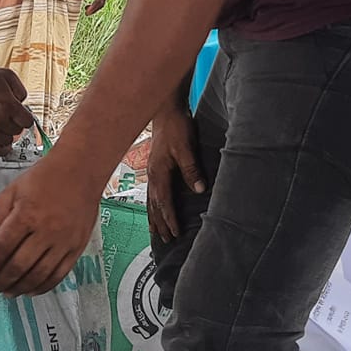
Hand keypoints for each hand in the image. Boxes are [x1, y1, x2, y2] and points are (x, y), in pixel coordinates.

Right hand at [0, 65, 32, 155]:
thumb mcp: (8, 76)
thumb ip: (21, 90)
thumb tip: (23, 104)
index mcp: (9, 105)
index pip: (28, 122)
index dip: (26, 117)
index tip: (22, 114)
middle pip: (18, 131)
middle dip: (16, 123)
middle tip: (9, 116)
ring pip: (8, 141)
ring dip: (8, 134)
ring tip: (3, 125)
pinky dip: (2, 149)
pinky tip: (4, 144)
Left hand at [0, 151, 103, 296]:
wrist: (81, 170)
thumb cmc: (42, 179)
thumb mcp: (11, 194)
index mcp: (26, 215)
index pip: (1, 248)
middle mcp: (46, 231)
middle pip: (18, 266)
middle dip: (0, 281)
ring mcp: (64, 241)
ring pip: (38, 275)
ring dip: (20, 288)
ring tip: (7, 293)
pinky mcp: (77, 248)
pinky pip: (59, 275)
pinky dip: (43, 287)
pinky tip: (30, 290)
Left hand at [76, 0, 112, 15]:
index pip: (99, 1)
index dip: (93, 8)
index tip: (87, 12)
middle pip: (102, 3)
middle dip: (94, 9)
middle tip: (86, 13)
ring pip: (102, 1)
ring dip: (95, 6)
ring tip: (87, 9)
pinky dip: (97, 2)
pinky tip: (91, 3)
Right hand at [146, 104, 204, 245]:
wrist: (166, 110)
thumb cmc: (176, 126)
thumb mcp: (186, 147)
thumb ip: (192, 169)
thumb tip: (199, 189)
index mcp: (159, 173)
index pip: (164, 202)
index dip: (170, 218)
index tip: (175, 232)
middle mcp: (153, 175)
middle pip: (155, 205)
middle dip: (161, 223)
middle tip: (167, 240)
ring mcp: (152, 172)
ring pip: (151, 201)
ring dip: (155, 217)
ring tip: (157, 233)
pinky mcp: (155, 167)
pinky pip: (152, 192)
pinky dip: (153, 205)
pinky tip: (155, 209)